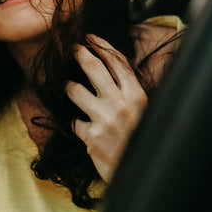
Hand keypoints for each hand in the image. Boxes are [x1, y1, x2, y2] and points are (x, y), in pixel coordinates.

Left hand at [66, 34, 147, 182]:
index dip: (102, 46)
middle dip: (79, 54)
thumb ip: (128, 93)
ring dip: (68, 87)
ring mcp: (104, 118)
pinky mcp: (91, 136)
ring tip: (68, 88)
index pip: (117, 62)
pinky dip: (75, 123)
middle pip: (93, 68)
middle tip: (72, 49)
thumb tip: (109, 71)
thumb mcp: (143, 112)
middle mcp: (121, 103)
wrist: (142, 174)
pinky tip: (81, 127)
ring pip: (75, 90)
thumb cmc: (141, 140)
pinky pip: (73, 121)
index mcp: (137, 95)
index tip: (90, 38)